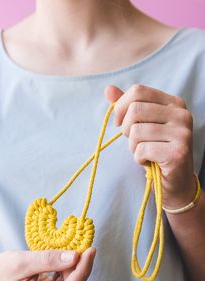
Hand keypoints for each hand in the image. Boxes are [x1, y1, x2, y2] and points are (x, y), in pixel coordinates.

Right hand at [0, 248, 95, 280]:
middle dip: (78, 268)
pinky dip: (68, 272)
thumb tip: (76, 256)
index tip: (90, 251)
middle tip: (83, 246)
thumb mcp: (22, 261)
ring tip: (71, 251)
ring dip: (73, 269)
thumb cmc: (1, 270)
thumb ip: (49, 260)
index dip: (81, 272)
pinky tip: (66, 259)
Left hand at [104, 84, 195, 208]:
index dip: (121, 107)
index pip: (138, 91)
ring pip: (136, 131)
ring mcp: (182, 133)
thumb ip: (127, 106)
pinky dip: (139, 158)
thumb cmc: (156, 150)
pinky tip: (149, 162)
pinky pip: (142, 149)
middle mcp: (182, 114)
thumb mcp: (142, 125)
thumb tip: (108, 89)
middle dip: (126, 130)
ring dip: (133, 147)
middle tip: (135, 142)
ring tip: (144, 153)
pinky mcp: (178, 152)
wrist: (176, 182)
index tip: (120, 123)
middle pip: (135, 110)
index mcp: (174, 103)